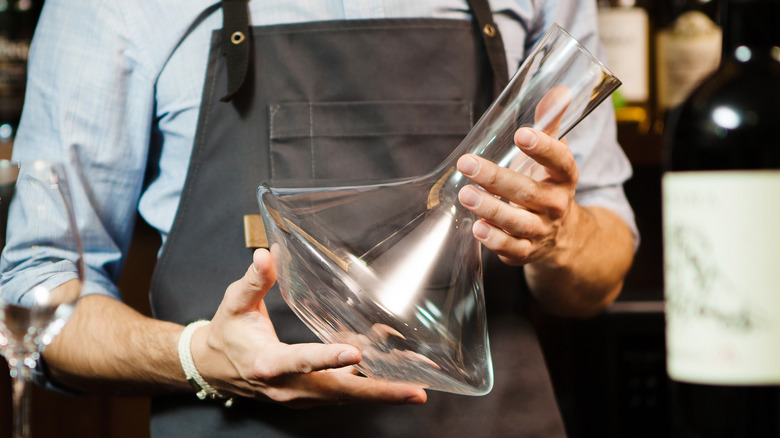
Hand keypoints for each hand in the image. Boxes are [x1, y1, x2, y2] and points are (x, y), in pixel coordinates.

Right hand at [189, 249, 426, 407]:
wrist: (215, 367)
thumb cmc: (228, 332)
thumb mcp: (235, 303)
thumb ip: (253, 281)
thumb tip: (266, 255)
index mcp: (267, 364)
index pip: (300, 361)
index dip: (328, 358)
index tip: (356, 352)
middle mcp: (288, 387)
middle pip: (338, 392)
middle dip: (378, 392)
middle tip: (415, 390)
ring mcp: (301, 396)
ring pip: (346, 395)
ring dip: (383, 389)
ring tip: (419, 380)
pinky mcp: (311, 395)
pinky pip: (345, 390)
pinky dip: (371, 381)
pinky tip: (397, 365)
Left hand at [456, 126, 577, 266]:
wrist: (563, 236)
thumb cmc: (548, 185)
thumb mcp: (553, 156)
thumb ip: (551, 122)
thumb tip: (559, 90)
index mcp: (565, 177)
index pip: (560, 160)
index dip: (544, 148)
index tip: (523, 133)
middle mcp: (556, 205)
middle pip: (528, 192)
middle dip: (496, 178)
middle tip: (467, 164)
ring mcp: (541, 230)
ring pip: (517, 222)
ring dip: (490, 209)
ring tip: (466, 194)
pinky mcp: (525, 250)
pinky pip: (511, 248)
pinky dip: (494, 240)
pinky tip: (477, 228)